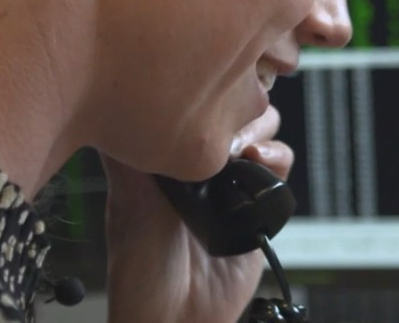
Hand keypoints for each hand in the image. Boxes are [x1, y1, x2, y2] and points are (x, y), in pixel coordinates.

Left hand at [102, 107, 292, 322]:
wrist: (178, 318)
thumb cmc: (142, 269)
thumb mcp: (127, 203)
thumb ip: (127, 157)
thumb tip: (118, 103)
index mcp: (170, 156)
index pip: (199, 106)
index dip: (208, 96)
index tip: (207, 101)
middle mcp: (203, 165)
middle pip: (236, 111)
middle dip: (238, 112)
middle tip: (227, 136)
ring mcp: (233, 184)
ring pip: (264, 133)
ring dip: (261, 134)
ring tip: (246, 154)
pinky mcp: (259, 207)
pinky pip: (280, 171)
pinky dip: (277, 161)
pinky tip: (260, 169)